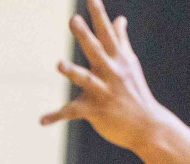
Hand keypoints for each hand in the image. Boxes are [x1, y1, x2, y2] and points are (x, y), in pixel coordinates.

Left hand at [40, 0, 168, 152]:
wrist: (147, 125)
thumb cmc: (134, 91)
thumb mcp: (129, 63)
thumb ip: (120, 40)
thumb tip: (119, 18)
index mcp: (119, 59)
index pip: (108, 34)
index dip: (99, 16)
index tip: (91, 0)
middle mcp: (112, 72)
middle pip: (96, 50)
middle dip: (85, 35)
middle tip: (73, 20)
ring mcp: (104, 91)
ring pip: (86, 79)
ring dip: (73, 72)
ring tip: (59, 64)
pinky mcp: (96, 110)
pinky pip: (72, 112)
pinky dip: (56, 116)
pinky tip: (42, 121)